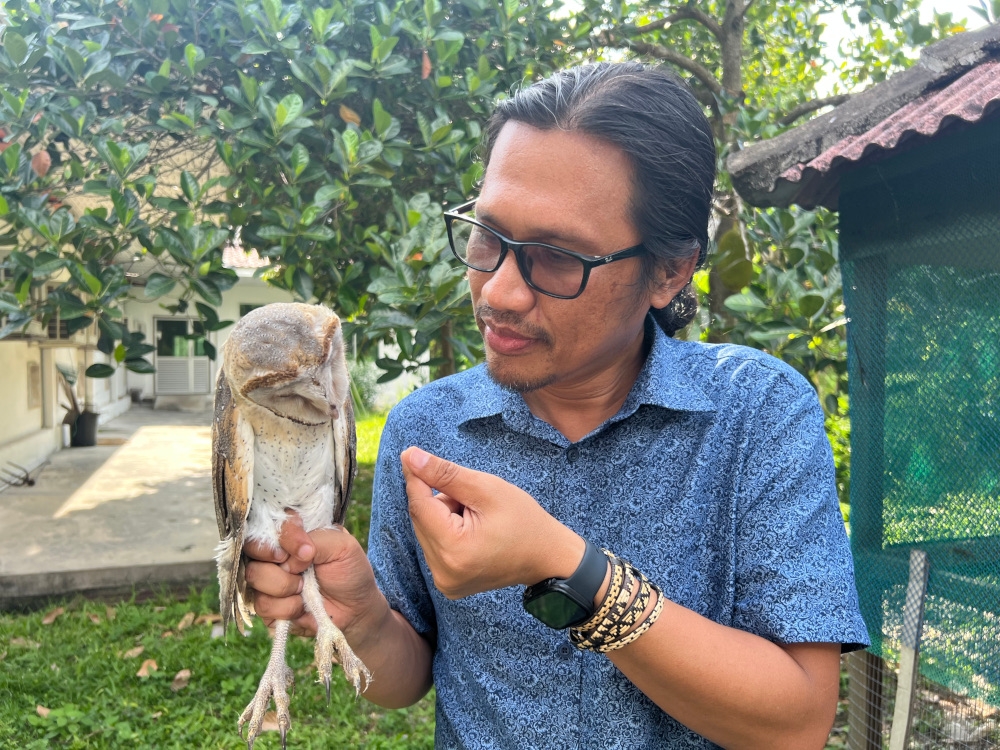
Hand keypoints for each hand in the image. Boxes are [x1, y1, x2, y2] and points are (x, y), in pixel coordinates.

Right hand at [244, 510, 384, 640]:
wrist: (355, 610)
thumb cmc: (350, 572)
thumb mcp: (343, 546)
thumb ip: (317, 539)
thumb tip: (291, 556)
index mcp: (292, 533)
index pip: (271, 523)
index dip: (284, 536)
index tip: (306, 552)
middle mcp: (274, 554)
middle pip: (251, 548)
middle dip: (276, 560)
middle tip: (299, 570)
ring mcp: (267, 579)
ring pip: (254, 576)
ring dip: (284, 586)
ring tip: (304, 588)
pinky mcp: (266, 605)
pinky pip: (261, 604)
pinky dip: (285, 607)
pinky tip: (301, 606)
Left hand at [401, 446, 583, 598]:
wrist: (546, 556)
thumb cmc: (523, 520)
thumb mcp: (486, 489)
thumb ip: (444, 473)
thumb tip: (410, 456)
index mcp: (454, 550)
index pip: (419, 505)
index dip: (415, 477)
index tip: (410, 453)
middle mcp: (443, 573)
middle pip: (422, 519)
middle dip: (440, 500)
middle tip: (471, 499)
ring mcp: (445, 582)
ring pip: (427, 531)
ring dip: (443, 516)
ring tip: (477, 518)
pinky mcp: (447, 583)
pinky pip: (434, 545)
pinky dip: (447, 531)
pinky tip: (472, 532)